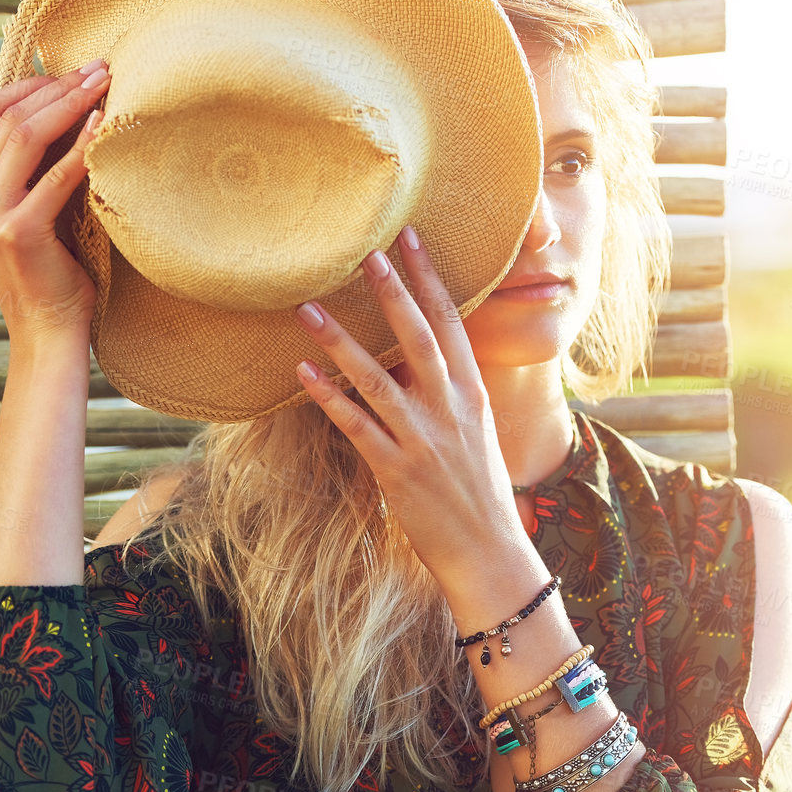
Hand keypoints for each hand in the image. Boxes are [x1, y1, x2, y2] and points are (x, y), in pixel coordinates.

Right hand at [0, 59, 112, 346]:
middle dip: (56, 86)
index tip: (73, 72)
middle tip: (99, 68)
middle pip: (7, 115)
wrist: (48, 329)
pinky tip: (104, 126)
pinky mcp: (19, 231)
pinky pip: (55, 177)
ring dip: (69, 104)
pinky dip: (81, 146)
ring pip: (25, 136)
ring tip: (105, 85)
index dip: (31, 85)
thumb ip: (36, 173)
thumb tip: (72, 118)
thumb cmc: (53, 271)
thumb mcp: (33, 213)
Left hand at [292, 226, 530, 598]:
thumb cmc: (479, 493)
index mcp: (473, 394)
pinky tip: (300, 373)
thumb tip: (419, 359)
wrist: (490, 553)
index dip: (430, 278)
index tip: (410, 238)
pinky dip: (328, 398)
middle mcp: (451, 410)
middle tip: (366, 250)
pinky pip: (356, 427)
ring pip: (378, 378)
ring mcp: (424, 440)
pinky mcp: (397, 471)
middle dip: (392, 291)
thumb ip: (449, 394)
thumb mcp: (475, 432)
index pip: (452, 323)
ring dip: (340, 341)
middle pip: (419, 338)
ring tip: (308, 308)